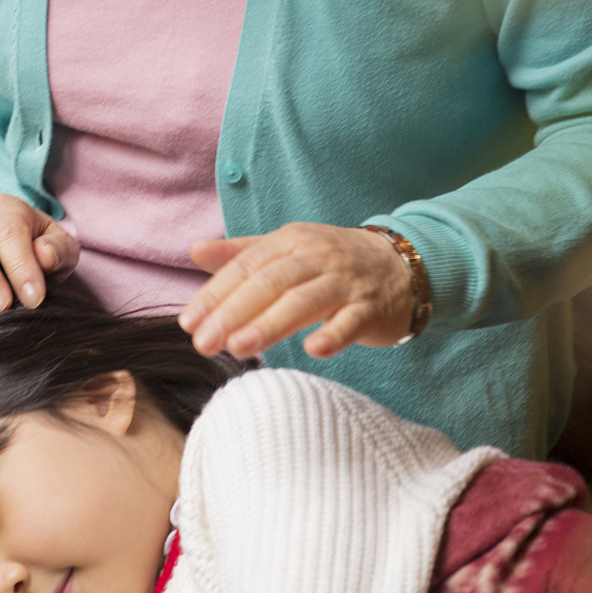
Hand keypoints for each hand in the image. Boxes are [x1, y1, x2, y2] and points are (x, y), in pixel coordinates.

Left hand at [178, 223, 414, 360]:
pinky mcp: (370, 308)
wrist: (402, 264)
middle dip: (233, 313)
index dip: (215, 295)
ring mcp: (345, 283)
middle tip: (205, 342)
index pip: (245, 267)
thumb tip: (195, 250)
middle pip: (270, 283)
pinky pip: (350, 321)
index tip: (189, 323)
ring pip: (305, 302)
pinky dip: (333, 334)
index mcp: (290, 242)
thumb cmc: (331, 262)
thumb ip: (241, 253)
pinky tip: (313, 350)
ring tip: (240, 347)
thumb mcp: (286, 250)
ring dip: (271, 324)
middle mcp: (316, 258)